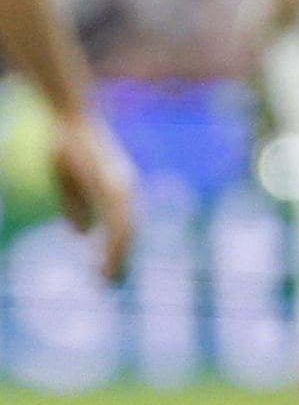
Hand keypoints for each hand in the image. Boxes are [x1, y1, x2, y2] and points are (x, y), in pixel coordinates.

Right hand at [51, 109, 134, 281]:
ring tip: (107, 280)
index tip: (106, 273)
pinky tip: (104, 258)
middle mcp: (124, 187)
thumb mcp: (67, 183)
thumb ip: (76, 206)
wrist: (70, 119)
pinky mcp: (113, 185)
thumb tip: (83, 234)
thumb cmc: (65, 145)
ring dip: (119, 257)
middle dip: (121, 260)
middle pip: (128, 231)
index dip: (117, 249)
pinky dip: (113, 243)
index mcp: (116, 188)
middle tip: (109, 285)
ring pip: (126, 230)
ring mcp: (121, 186)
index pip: (122, 225)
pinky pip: (116, 220)